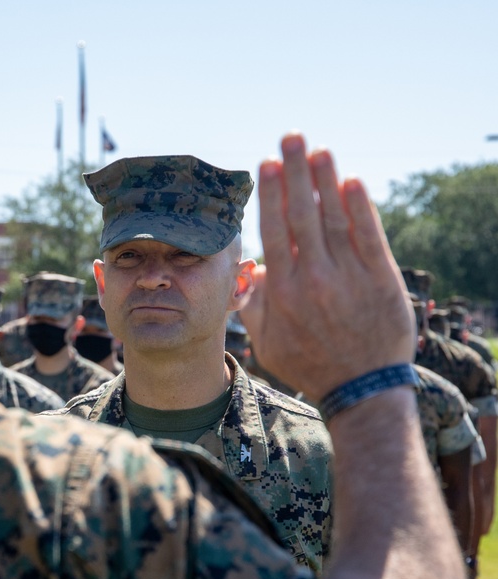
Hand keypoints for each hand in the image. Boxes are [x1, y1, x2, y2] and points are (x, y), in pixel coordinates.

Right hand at [241, 133, 414, 401]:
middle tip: (290, 138)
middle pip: (303, 214)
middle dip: (295, 172)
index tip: (267, 164)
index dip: (272, 194)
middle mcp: (315, 278)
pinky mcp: (382, 279)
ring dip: (327, 180)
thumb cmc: (310, 365)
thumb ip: (253, 305)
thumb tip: (248, 271)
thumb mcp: (268, 342)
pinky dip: (361, 208)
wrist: (361, 388)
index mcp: (284, 292)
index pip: (276, 230)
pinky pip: (369, 236)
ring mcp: (350, 277)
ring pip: (335, 218)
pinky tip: (353, 182)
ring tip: (319, 151)